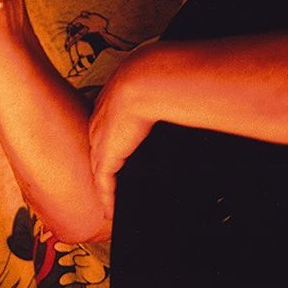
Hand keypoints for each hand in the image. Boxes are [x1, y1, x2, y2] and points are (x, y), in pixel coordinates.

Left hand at [89, 63, 155, 220]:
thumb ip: (167, 97)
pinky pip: (103, 181)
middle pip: (99, 148)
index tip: (119, 151)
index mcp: (113, 103)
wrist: (147, 81)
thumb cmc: (159, 78)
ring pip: (99, 165)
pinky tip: (110, 210)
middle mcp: (102, 121)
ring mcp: (102, 138)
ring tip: (109, 199)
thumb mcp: (160, 87)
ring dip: (103, 183)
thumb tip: (189, 99)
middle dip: (103, 164)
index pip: (108, 127)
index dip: (112, 141)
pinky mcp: (106, 154)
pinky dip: (106, 196)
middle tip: (110, 182)